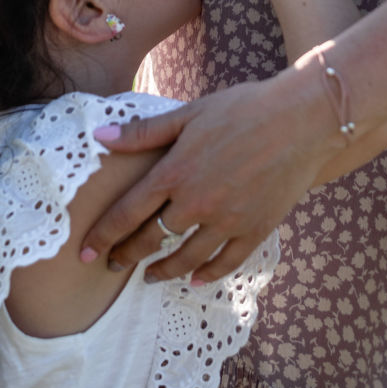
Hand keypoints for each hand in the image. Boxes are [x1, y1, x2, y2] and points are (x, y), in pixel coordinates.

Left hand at [80, 70, 334, 282]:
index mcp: (176, 172)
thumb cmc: (243, 108)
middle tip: (111, 266)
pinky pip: (226, 263)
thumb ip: (145, 132)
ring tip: (149, 277)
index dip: (104, 235)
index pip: (128, 213)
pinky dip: (207, 275)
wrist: (302, 119)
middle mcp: (197, 203)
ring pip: (186, 258)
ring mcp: (228, 221)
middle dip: (127, 257)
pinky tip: (196, 279)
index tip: (85, 252)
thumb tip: (101, 137)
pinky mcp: (256, 230)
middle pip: (152, 240)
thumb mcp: (190, 113)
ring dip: (163, 271)